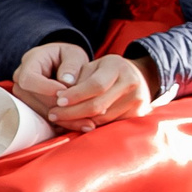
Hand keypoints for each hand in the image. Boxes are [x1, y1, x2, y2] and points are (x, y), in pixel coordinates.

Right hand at [11, 41, 93, 116]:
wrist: (62, 64)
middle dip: (55, 106)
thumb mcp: (74, 54)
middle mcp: (21, 79)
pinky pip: (42, 118)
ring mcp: (23, 94)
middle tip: (81, 112)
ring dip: (60, 119)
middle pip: (32, 98)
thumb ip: (72, 65)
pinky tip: (78, 125)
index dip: (45, 88)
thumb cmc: (68, 56)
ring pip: (36, 110)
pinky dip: (60, 123)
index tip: (64, 92)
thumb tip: (67, 82)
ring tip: (86, 122)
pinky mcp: (30, 106)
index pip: (29, 78)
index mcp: (30, 61)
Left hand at [35, 52, 157, 130]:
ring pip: (102, 118)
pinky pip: (109, 124)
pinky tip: (77, 122)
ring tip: (61, 119)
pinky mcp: (138, 114)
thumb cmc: (106, 71)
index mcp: (118, 67)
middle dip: (72, 112)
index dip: (75, 95)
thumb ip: (77, 78)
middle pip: (98, 105)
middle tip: (53, 114)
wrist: (136, 76)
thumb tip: (59, 94)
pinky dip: (91, 125)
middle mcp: (131, 83)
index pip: (95, 85)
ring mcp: (137, 100)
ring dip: (78, 121)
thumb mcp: (92, 66)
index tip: (58, 101)